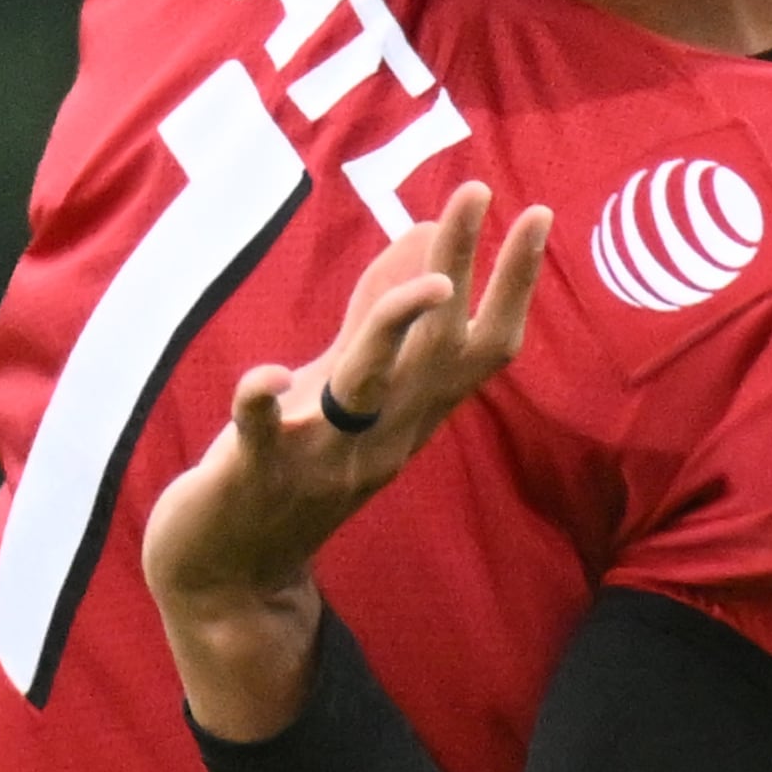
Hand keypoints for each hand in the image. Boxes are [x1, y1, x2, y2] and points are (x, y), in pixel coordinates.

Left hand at [141, 182, 550, 740]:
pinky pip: (261, 433)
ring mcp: (318, 455)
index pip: (478, 350)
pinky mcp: (254, 470)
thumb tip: (427, 252)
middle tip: (479, 191)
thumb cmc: (291, 467)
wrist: (231, 580)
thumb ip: (382, 332)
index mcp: (403, 419)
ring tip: (430, 284)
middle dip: (463, 268)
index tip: (539, 215)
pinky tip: (264, 373)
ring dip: (396, 331)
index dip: (512, 285)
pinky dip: (261, 401)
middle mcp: (377, 437)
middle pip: (436, 351)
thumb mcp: (346, 396)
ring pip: (366, 387)